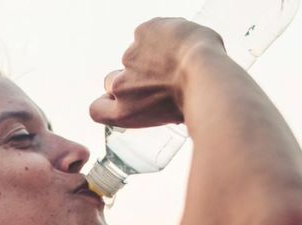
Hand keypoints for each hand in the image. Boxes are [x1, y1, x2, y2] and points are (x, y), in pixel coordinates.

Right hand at [89, 17, 224, 128]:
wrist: (205, 75)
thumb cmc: (196, 100)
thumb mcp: (169, 115)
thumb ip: (153, 106)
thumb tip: (163, 97)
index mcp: (126, 112)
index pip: (96, 110)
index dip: (107, 103)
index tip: (120, 101)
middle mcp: (121, 87)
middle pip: (113, 81)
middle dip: (132, 78)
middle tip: (157, 78)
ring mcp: (129, 58)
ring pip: (136, 55)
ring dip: (152, 55)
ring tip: (180, 58)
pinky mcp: (142, 33)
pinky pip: (149, 33)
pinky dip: (162, 36)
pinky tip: (180, 42)